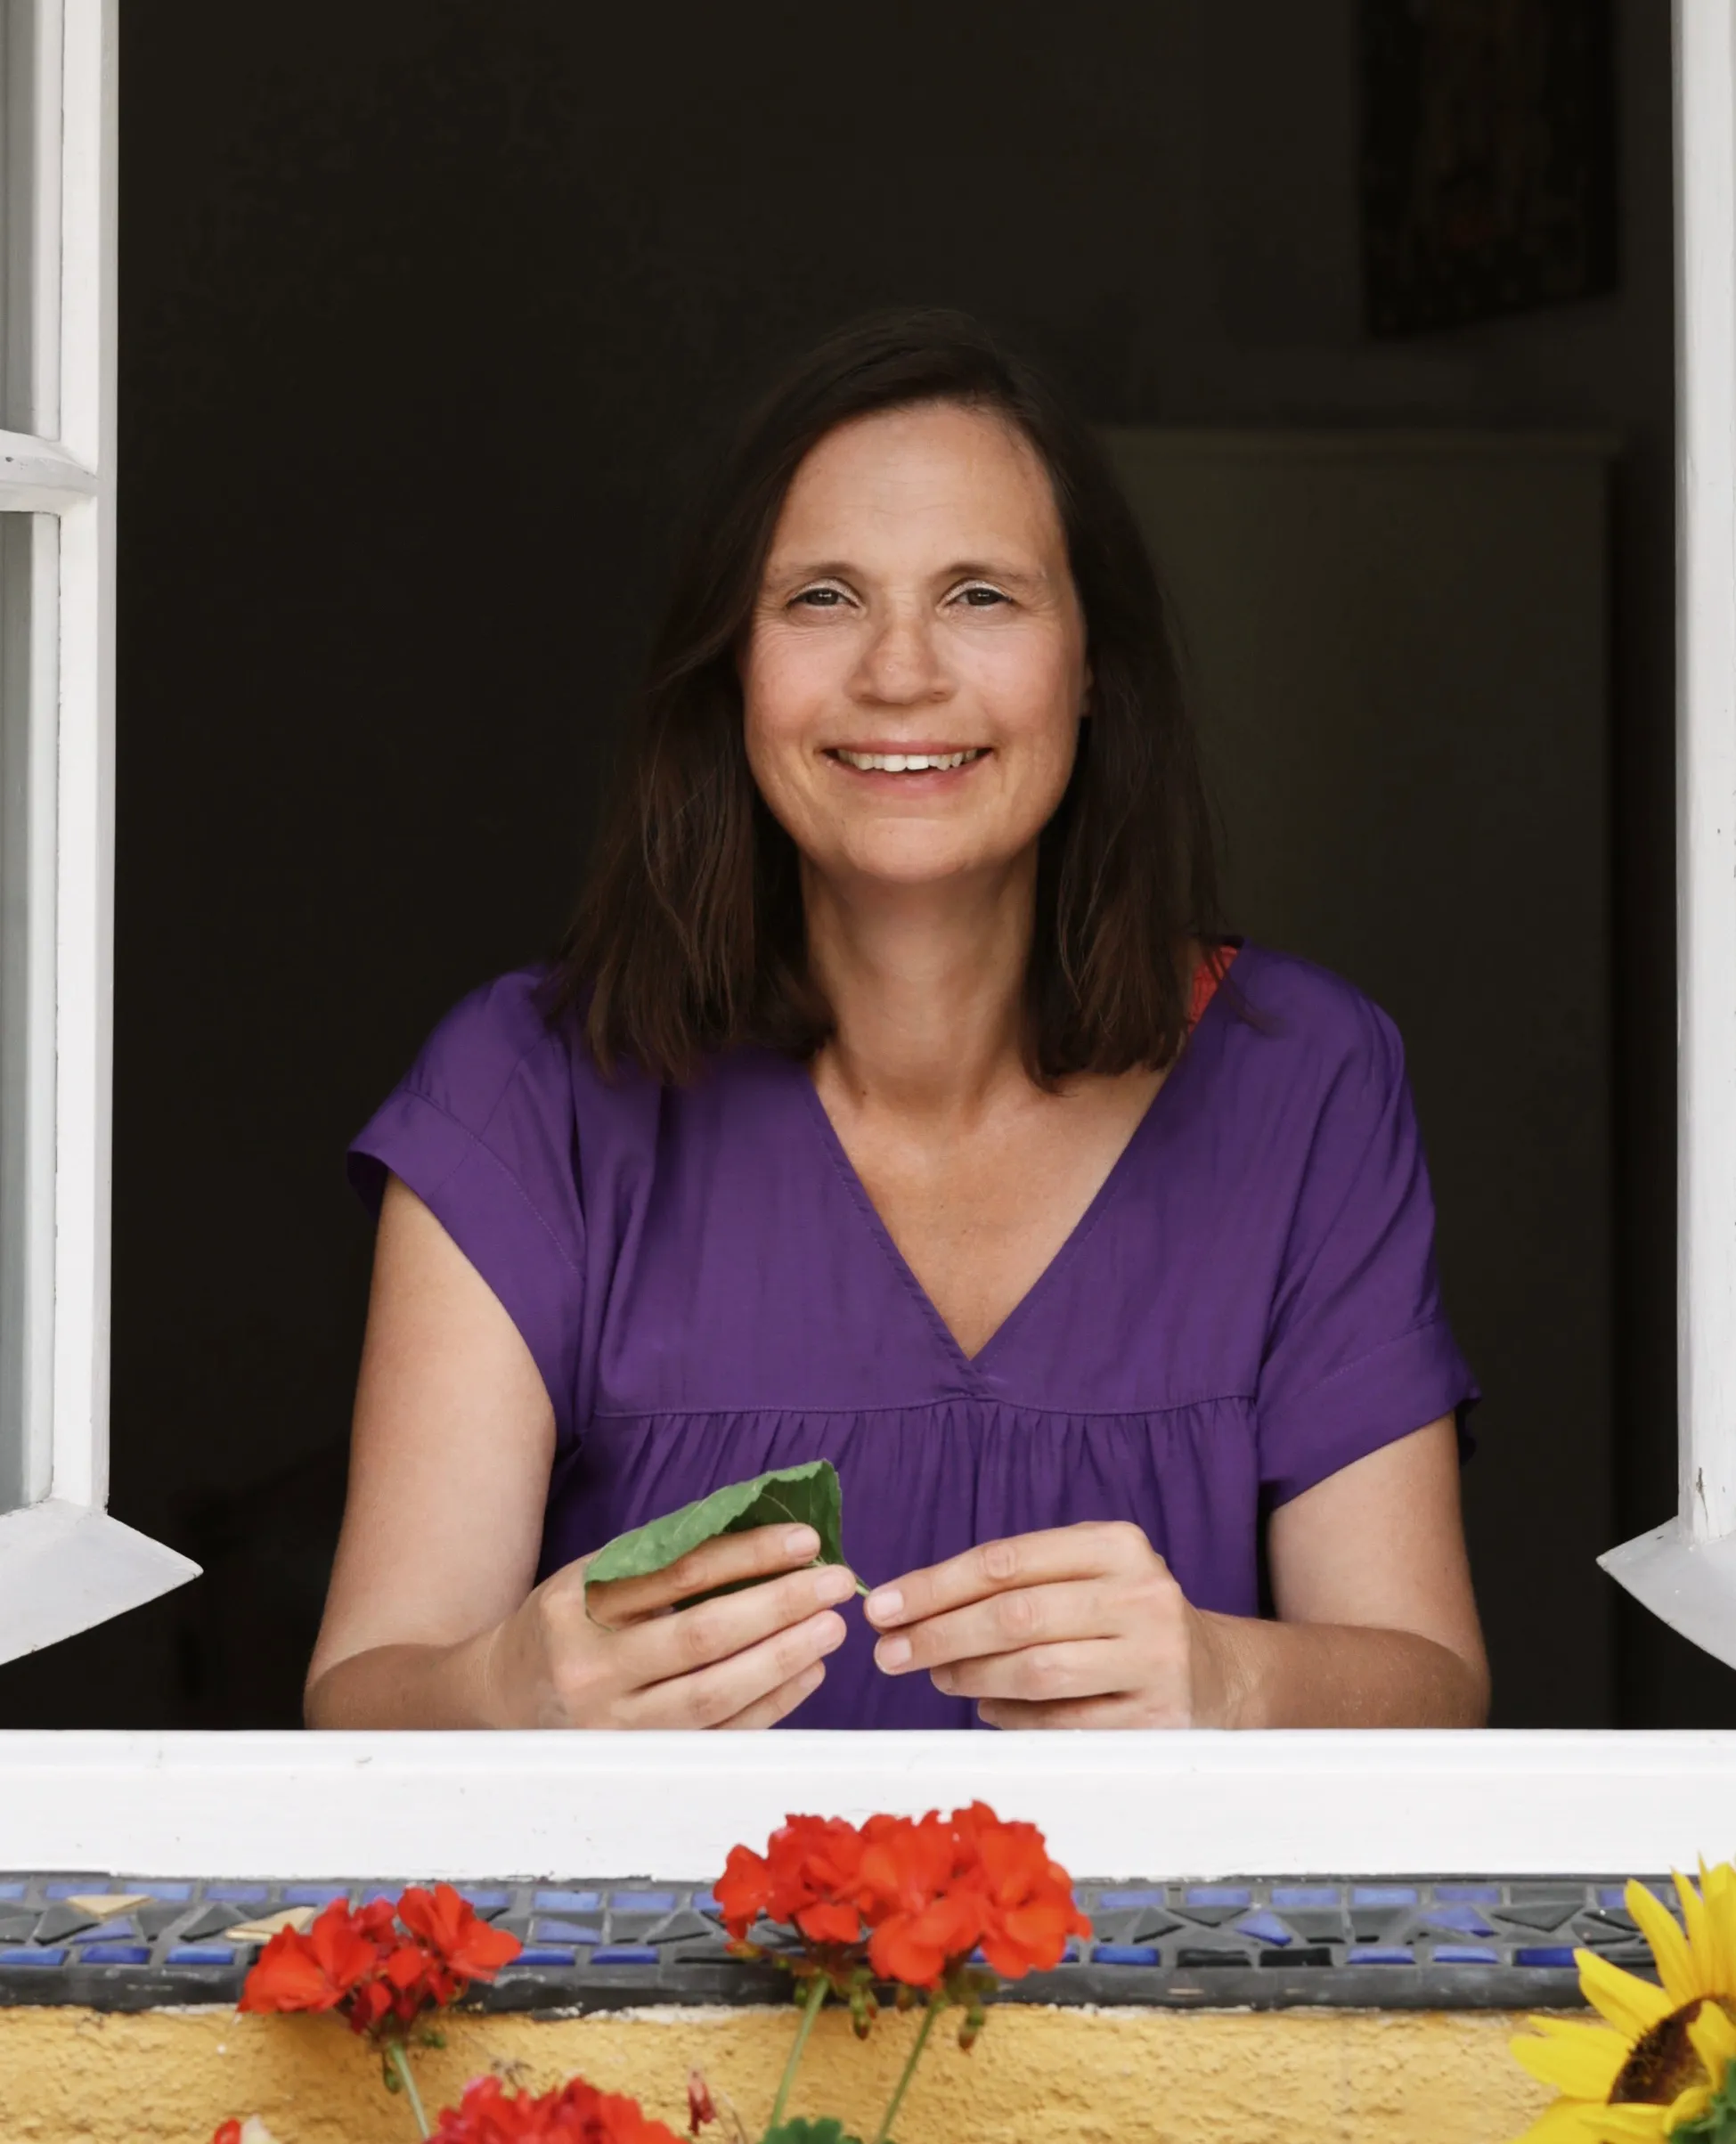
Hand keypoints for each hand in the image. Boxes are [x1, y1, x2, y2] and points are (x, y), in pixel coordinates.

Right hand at [477, 1524, 854, 1728]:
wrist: (499, 1701)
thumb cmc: (565, 1625)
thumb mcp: (592, 1577)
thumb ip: (663, 1558)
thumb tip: (765, 1534)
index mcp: (578, 1607)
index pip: (678, 1574)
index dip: (748, 1554)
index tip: (804, 1539)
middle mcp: (591, 1670)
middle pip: (701, 1637)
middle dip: (779, 1607)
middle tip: (836, 1582)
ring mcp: (613, 1727)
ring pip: (713, 1695)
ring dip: (782, 1659)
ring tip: (831, 1628)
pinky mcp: (638, 1763)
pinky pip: (717, 1736)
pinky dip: (769, 1706)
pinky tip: (806, 1673)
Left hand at [863, 1521, 1233, 1727]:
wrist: (1217, 1673)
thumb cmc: (1122, 1615)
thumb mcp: (1086, 1573)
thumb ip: (1014, 1580)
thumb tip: (910, 1610)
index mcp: (1117, 1545)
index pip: (1005, 1561)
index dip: (935, 1585)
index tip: (882, 1605)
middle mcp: (1141, 1595)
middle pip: (1015, 1617)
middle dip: (939, 1635)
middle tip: (889, 1651)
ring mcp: (1153, 1659)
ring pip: (1035, 1672)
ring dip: (969, 1677)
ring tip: (936, 1674)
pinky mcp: (1155, 1719)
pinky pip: (1061, 1723)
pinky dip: (1010, 1716)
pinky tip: (986, 1705)